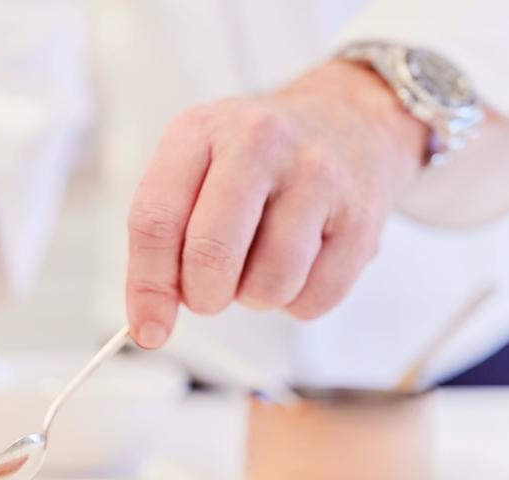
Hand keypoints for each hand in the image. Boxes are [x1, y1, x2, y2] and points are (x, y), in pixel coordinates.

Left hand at [126, 60, 428, 347]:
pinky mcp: (361, 217)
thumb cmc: (255, 160)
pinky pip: (313, 299)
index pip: (154, 221)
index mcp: (199, 131)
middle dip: (203, 296)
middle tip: (210, 291)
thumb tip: (151, 321)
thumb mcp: (194, 169)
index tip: (148, 330)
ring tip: (261, 261)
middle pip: (210, 256)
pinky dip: (297, 300)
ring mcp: (316, 176)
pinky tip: (300, 262)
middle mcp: (258, 142)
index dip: (147, 287)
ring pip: (266, 287)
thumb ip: (162, 238)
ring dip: (254, 296)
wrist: (349, 120)